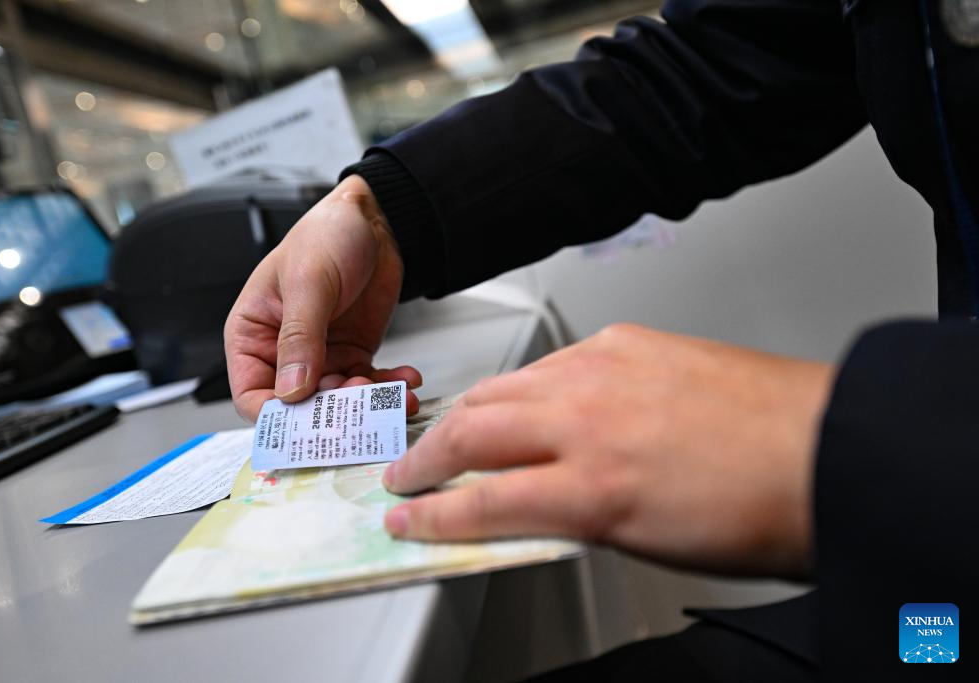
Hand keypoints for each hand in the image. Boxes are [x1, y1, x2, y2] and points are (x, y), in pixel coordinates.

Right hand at [225, 175, 421, 420]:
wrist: (375, 219)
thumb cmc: (326, 234)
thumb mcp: (309, 282)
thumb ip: (300, 338)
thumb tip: (292, 391)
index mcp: (251, 334)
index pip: (251, 395)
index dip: (276, 418)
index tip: (309, 426)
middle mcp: (282, 353)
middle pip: (299, 407)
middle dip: (333, 413)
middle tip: (364, 409)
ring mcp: (320, 357)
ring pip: (338, 402)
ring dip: (368, 406)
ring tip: (394, 397)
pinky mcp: (352, 355)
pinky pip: (368, 386)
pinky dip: (388, 389)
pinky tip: (406, 381)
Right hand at [382, 323, 834, 578]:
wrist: (824, 449)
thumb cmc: (757, 509)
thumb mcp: (645, 544)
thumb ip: (567, 524)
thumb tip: (520, 515)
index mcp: (591, 488)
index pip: (477, 504)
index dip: (430, 518)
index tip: (408, 521)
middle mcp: (587, 419)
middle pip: (470, 431)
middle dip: (424, 457)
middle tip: (407, 473)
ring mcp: (604, 370)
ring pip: (501, 385)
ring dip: (463, 414)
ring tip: (448, 431)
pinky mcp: (625, 341)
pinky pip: (550, 359)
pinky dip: (522, 383)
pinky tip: (523, 396)